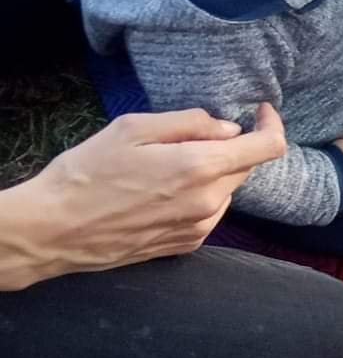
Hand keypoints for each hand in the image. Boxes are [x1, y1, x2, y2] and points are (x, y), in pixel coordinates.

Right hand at [0, 104, 285, 288]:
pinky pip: (209, 214)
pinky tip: (161, 193)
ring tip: (165, 168)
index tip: (259, 112)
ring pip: (227, 191)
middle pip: (244, 167)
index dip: (272, 124)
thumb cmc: (88, 172)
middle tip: (188, 138)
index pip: (267, 147)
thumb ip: (190, 123)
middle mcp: (209, 203)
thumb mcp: (133, 128)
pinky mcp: (186, 246)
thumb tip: (228, 128)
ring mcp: (199, 228)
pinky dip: (199, 197)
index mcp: (199, 168)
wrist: (56, 228)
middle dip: (229, 148)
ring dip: (212, 174)